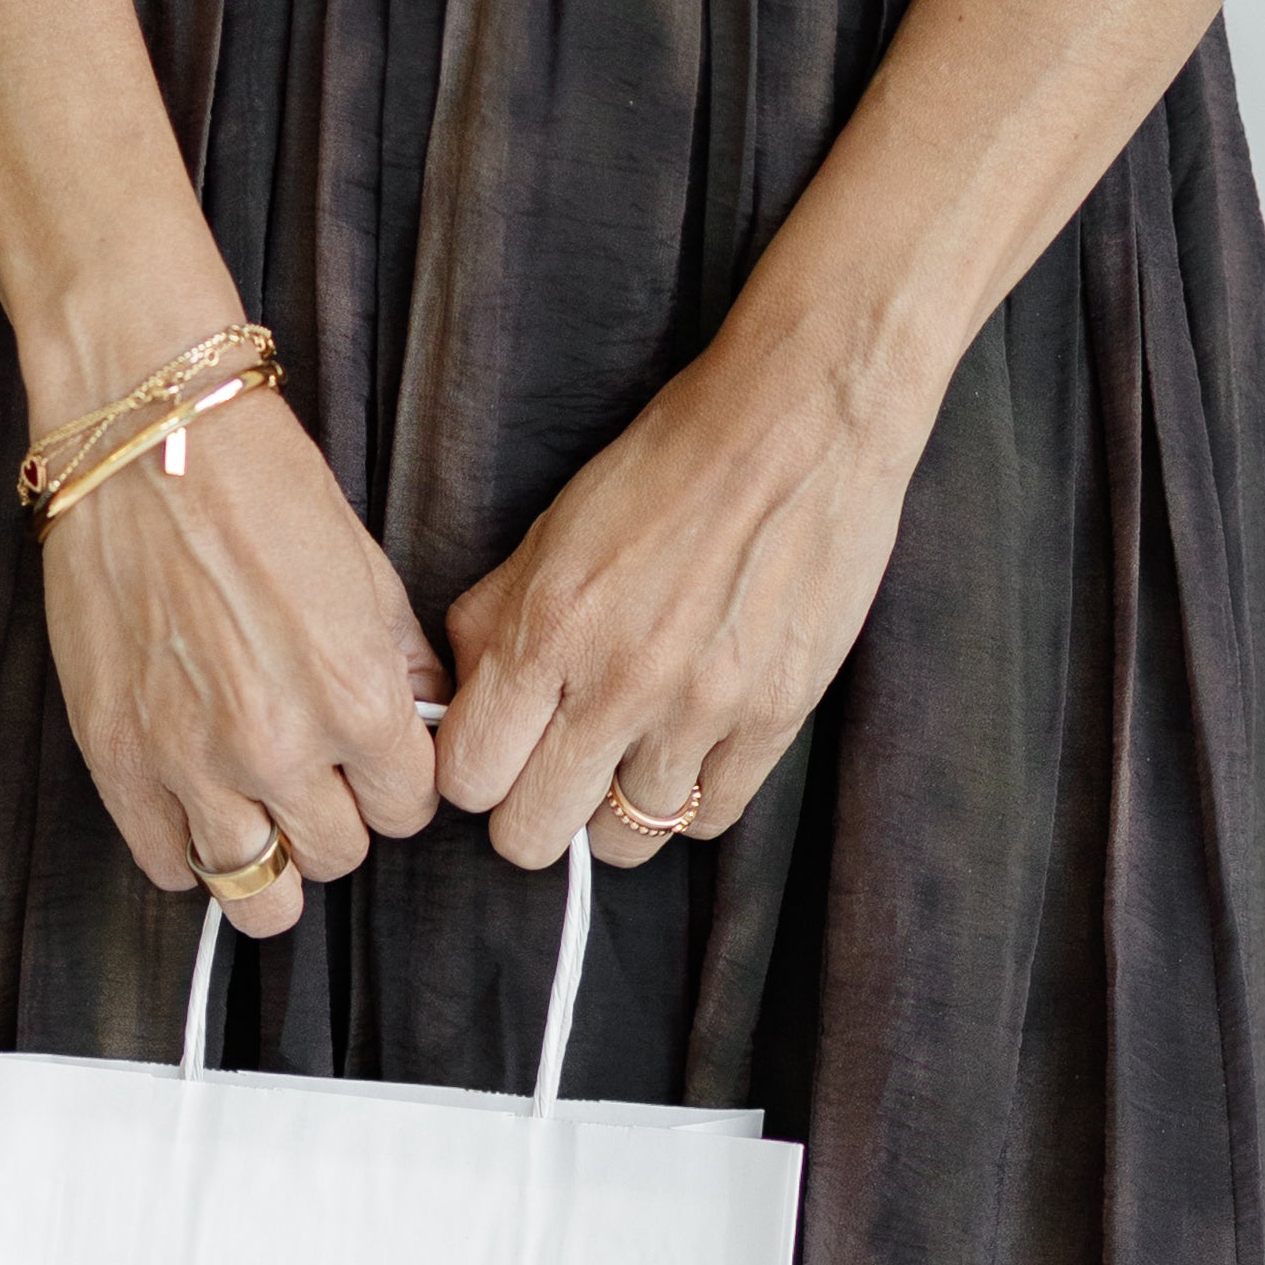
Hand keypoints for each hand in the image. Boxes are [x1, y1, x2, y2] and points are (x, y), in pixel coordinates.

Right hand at [36, 381, 442, 930]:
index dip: (396, 786)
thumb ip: (400, 663)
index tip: (373, 762)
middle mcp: (279, 745)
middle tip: (316, 780)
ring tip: (261, 817)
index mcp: (355, 697)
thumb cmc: (261, 487)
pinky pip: (170, 868)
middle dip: (337, 821)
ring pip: (258, 890)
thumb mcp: (367, 571)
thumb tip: (420, 720)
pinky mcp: (118, 758)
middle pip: (338, 857)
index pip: (407, 810)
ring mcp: (191, 761)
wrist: (147, 441)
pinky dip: (192, 855)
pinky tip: (198, 814)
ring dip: (270, 859)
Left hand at [430, 310, 938, 869]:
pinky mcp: (774, 718)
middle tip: (555, 771)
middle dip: (532, 811)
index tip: (499, 753)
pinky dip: (691, 799)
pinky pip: (708, 818)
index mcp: (548, 630)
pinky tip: (689, 751)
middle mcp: (617, 684)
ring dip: (616, 807)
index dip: (475, 774)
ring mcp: (700, 710)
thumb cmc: (671, 464)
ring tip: (631, 753)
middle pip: (531, 837)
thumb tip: (461, 696)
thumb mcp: (552, 529)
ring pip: (623, 841)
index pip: (467, 777)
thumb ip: (495, 619)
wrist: (803, 422)